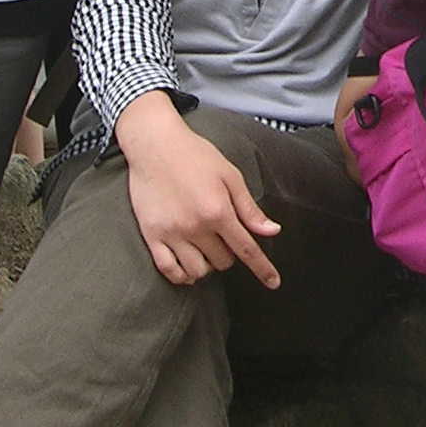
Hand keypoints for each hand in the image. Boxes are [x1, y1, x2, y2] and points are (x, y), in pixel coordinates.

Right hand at [120, 100, 283, 288]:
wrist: (154, 143)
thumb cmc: (195, 155)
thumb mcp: (230, 175)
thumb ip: (249, 208)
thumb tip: (272, 231)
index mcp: (218, 210)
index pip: (247, 249)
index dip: (263, 268)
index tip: (274, 283)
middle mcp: (195, 226)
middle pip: (223, 261)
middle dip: (229, 254)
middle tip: (223, 236)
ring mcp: (171, 233)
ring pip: (198, 271)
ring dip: (207, 266)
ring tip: (206, 249)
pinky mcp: (151, 235)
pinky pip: (169, 269)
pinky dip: (182, 275)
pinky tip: (188, 270)